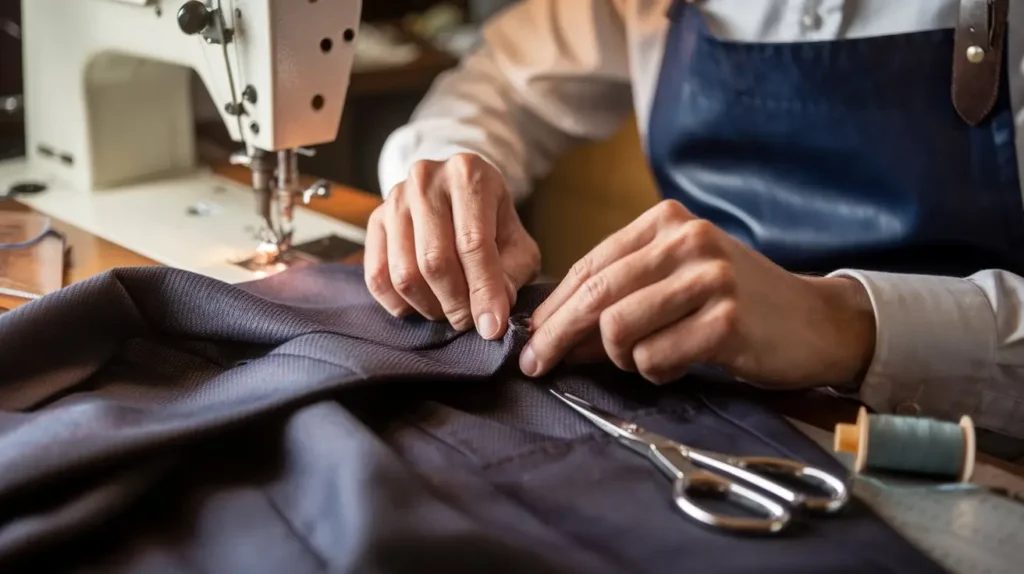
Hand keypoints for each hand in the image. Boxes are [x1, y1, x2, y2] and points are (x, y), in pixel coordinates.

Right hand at [364, 154, 540, 338]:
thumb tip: (491, 315)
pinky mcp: (375, 220)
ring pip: (404, 273)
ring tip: (449, 312)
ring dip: (429, 307)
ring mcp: (395, 199)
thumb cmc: (492, 222)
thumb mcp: (516, 243)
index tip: (492, 327)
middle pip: (434, 260)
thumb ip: (511, 275)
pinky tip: (422, 306)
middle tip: (469, 322)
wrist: (457, 194)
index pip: (473, 243)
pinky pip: (377, 277)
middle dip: (455, 304)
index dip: (484, 291)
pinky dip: (399, 304)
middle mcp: (426, 180)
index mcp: (469, 175)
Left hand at [520, 200, 875, 388]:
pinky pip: (656, 358)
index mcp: (666, 221)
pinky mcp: (727, 318)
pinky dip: (656, 372)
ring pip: (619, 328)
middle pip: (595, 295)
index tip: (528, 339)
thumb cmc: (733, 304)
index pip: (590, 266)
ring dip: (622, 358)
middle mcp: (687, 240)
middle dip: (557, 337)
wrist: (814, 321)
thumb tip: (549, 334)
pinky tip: (681, 364)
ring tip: (649, 358)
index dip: (552, 308)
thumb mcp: (674, 282)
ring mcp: (709, 277)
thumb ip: (618, 296)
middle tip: (535, 367)